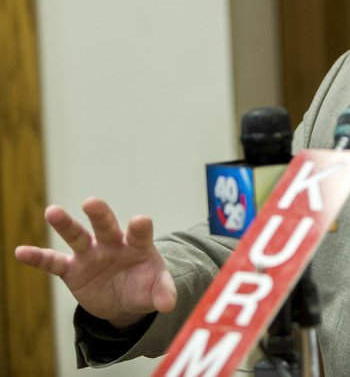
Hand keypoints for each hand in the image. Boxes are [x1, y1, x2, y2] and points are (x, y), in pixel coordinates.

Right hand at [15, 197, 176, 327]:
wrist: (124, 299)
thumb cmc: (144, 286)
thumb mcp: (157, 291)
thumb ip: (164, 293)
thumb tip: (169, 304)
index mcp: (137, 245)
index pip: (139, 232)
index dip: (140, 226)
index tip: (140, 220)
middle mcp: (112, 244)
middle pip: (106, 225)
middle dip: (100, 214)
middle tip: (92, 202)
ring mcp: (90, 254)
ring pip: (77, 235)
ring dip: (65, 224)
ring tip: (52, 211)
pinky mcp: (72, 269)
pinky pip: (53, 262)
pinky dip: (38, 257)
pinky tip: (21, 252)